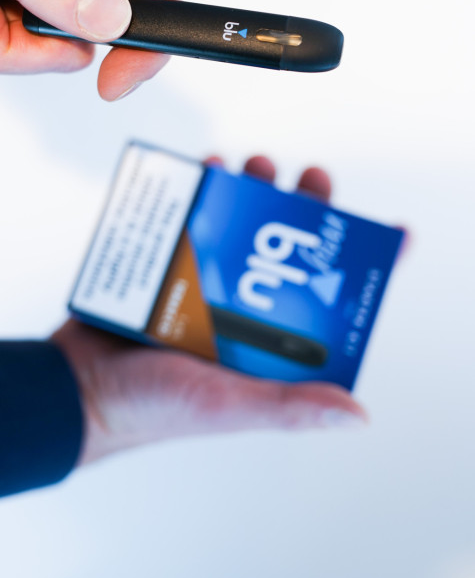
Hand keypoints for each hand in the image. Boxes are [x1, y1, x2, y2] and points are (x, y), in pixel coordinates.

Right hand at [52, 156, 366, 465]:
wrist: (79, 387)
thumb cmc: (153, 409)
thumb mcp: (228, 405)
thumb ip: (288, 406)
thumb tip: (356, 413)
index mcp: (267, 343)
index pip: (327, 302)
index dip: (357, 268)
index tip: (390, 233)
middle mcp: (242, 310)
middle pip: (285, 250)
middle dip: (303, 209)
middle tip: (310, 177)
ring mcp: (205, 282)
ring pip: (240, 226)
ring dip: (253, 189)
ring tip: (257, 163)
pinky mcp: (168, 263)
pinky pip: (191, 218)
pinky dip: (200, 191)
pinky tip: (206, 168)